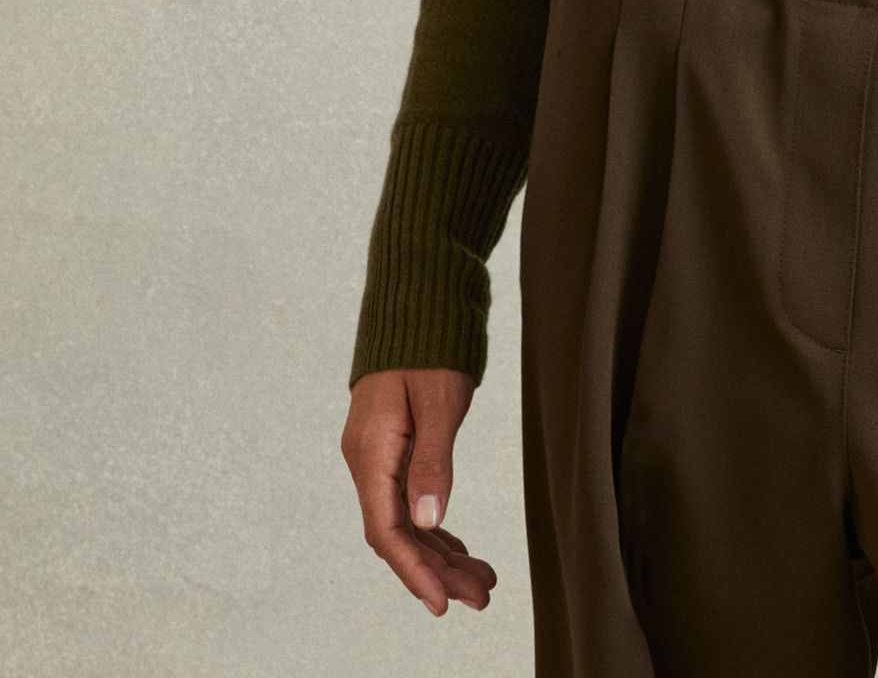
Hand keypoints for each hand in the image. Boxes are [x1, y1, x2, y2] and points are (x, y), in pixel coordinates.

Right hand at [341, 367, 495, 614]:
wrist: (417, 301)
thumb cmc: (430, 345)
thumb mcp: (439, 400)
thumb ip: (432, 460)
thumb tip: (426, 521)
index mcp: (371, 452)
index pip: (386, 530)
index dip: (414, 570)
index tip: (443, 603)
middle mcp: (368, 461)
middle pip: (399, 533)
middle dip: (438, 570)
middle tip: (482, 597)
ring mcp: (378, 456)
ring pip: (406, 521)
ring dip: (441, 554)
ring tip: (482, 581)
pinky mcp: (393, 449)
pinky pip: (410, 501)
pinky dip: (435, 528)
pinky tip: (459, 549)